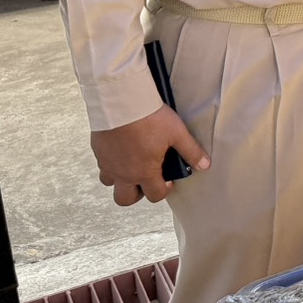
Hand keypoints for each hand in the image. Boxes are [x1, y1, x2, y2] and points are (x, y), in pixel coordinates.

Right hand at [91, 106, 209, 205]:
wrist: (121, 103)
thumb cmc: (149, 118)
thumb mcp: (177, 133)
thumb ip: (191, 151)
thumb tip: (204, 165)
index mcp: (144, 172)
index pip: (154, 195)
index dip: (164, 190)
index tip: (168, 180)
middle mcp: (123, 174)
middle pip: (125, 199)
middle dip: (137, 194)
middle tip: (147, 178)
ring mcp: (108, 164)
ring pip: (110, 183)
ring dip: (120, 179)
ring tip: (132, 164)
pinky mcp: (98, 152)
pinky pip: (102, 165)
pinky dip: (111, 163)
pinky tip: (122, 149)